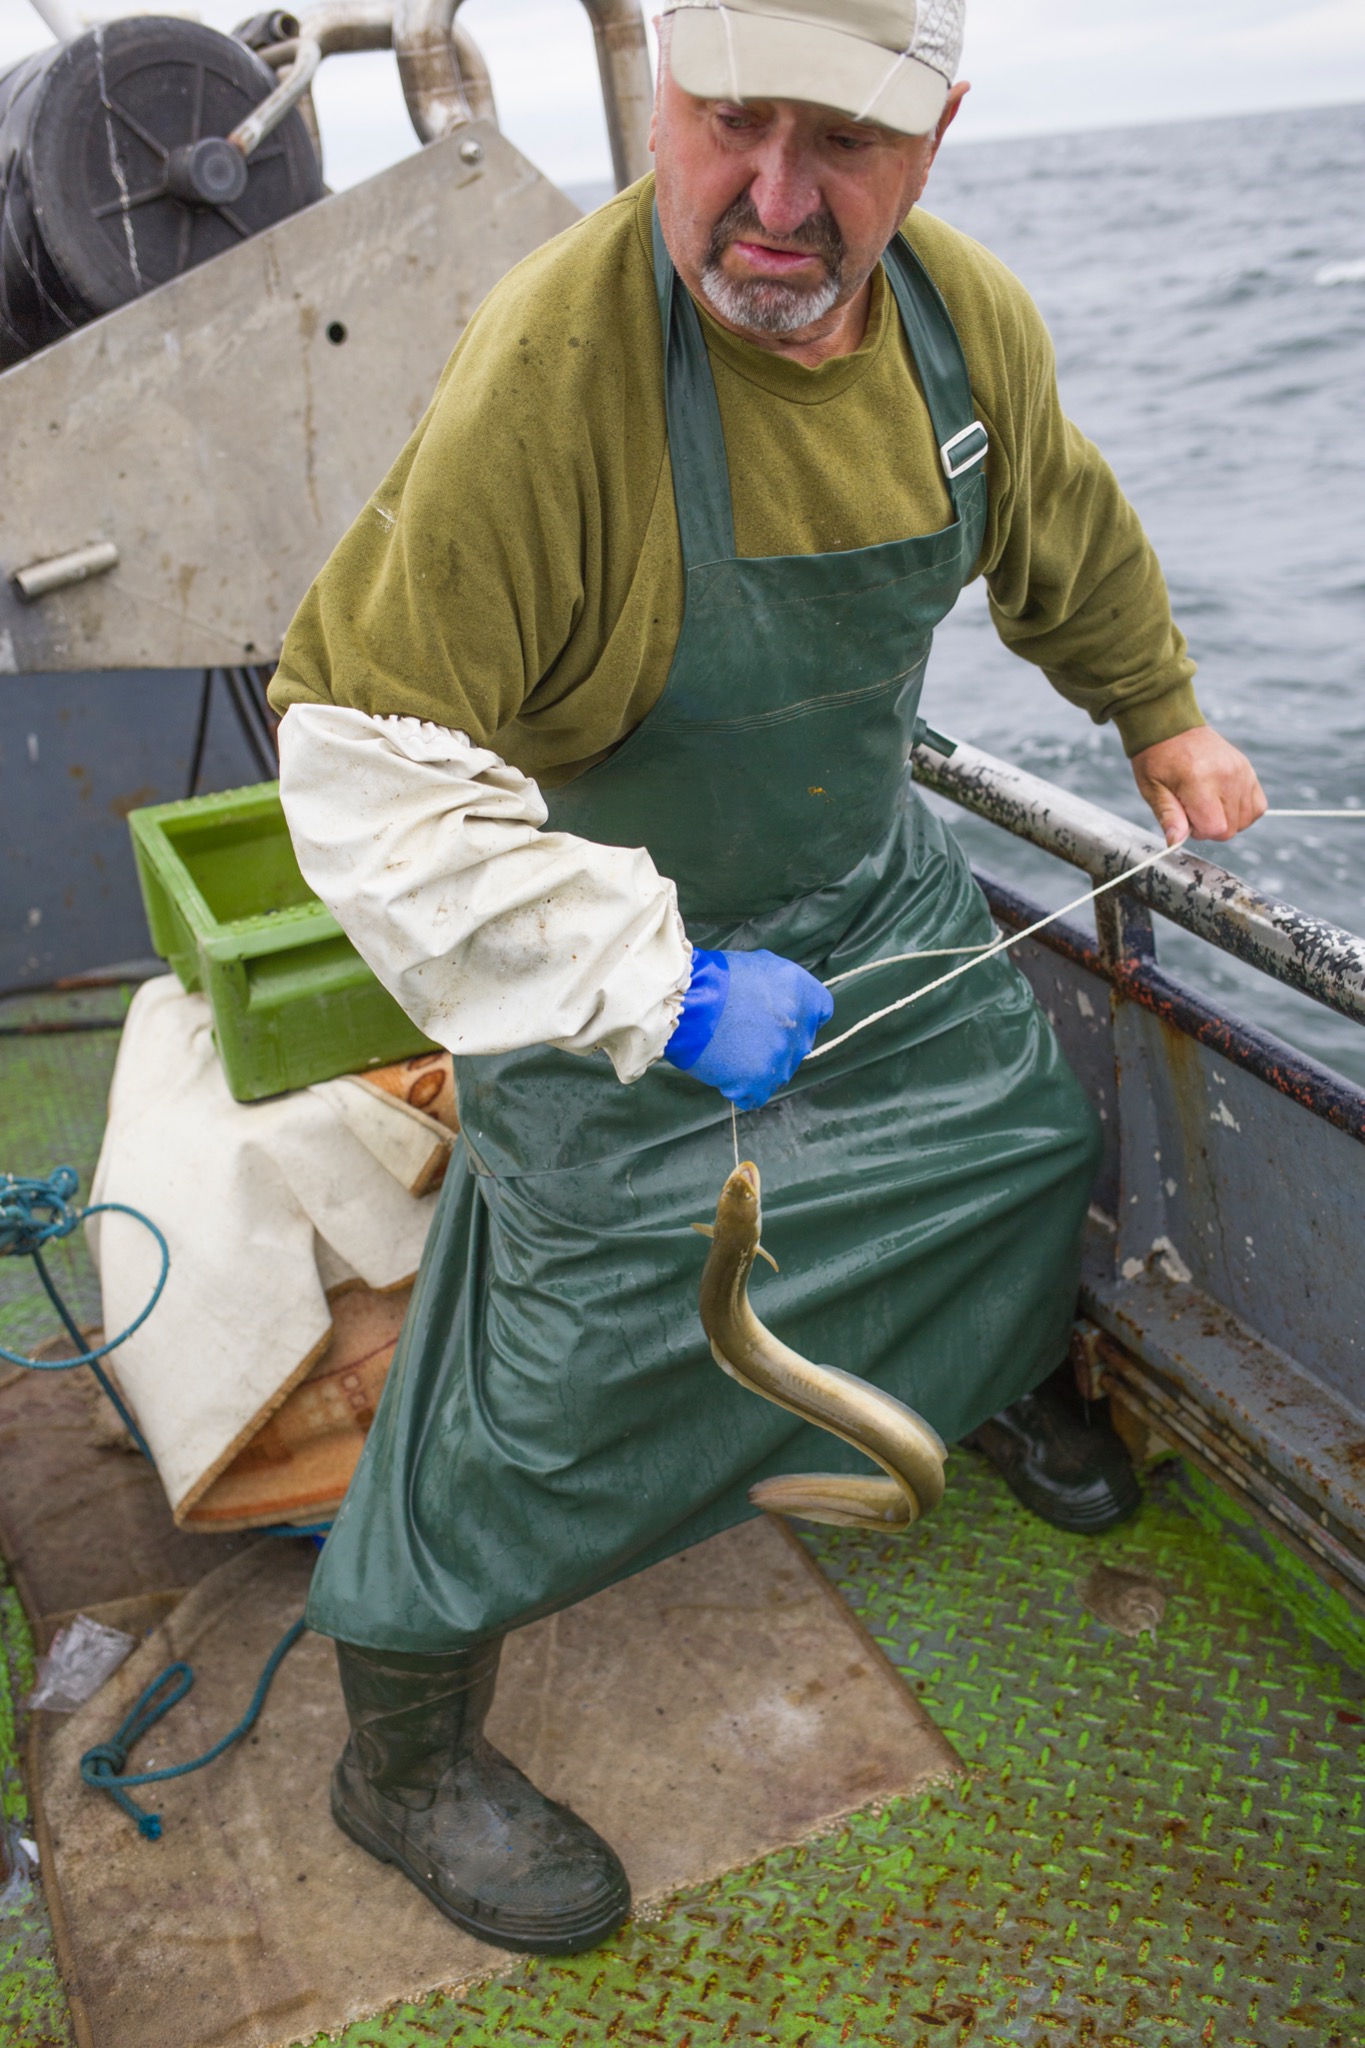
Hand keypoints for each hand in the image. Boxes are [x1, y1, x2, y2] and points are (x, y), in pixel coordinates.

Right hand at [663, 948, 832, 1111]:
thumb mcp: (761, 965)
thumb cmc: (715, 978)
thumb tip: (785, 1003)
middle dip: (777, 1042)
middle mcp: (799, 1029)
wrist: (687, 1001)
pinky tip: (725, 1072)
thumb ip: (783, 987)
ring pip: (778, 1073)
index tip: (781, 1019)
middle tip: (747, 1035)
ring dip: (759, 1066)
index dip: (801, 1017)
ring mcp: (780, 1059)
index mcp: (803, 994)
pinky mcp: (758, 1082)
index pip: (821, 1013)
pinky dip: (741, 1088)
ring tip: (729, 1052)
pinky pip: (755, 1095)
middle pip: (798, 1046)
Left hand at [1130, 726, 1265, 845]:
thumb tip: (1176, 842)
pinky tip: (1224, 803)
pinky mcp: (1249, 770)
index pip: (1215, 828)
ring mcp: (1242, 772)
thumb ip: (1168, 816)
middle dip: (1210, 827)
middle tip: (1192, 809)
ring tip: (1206, 803)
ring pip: (1245, 820)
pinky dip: (1243, 812)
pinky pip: (1258, 806)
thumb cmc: (1157, 759)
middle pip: (1231, 828)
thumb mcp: (1152, 789)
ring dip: (1226, 820)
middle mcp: (1227, 776)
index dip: (1199, 832)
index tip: (1185, 819)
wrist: (1171, 727)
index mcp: (1200, 781)